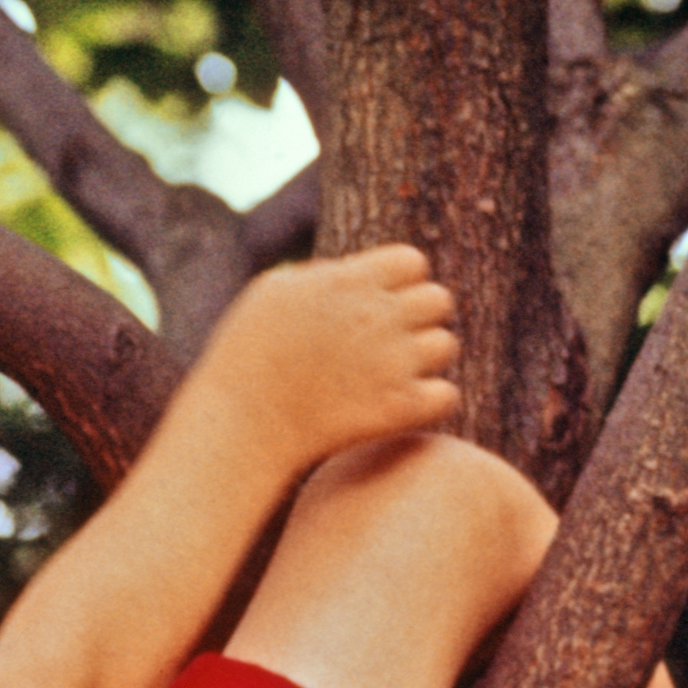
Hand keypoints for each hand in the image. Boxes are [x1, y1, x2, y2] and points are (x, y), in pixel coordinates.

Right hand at [189, 245, 461, 476]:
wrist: (240, 425)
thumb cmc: (245, 358)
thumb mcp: (272, 292)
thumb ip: (325, 275)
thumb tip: (355, 272)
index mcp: (350, 282)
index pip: (413, 262)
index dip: (401, 283)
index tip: (380, 306)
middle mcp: (379, 316)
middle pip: (438, 301)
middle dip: (418, 318)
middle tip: (389, 343)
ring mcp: (393, 362)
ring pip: (445, 345)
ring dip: (425, 359)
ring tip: (391, 375)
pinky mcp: (399, 408)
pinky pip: (447, 395)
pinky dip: (430, 400)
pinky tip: (400, 405)